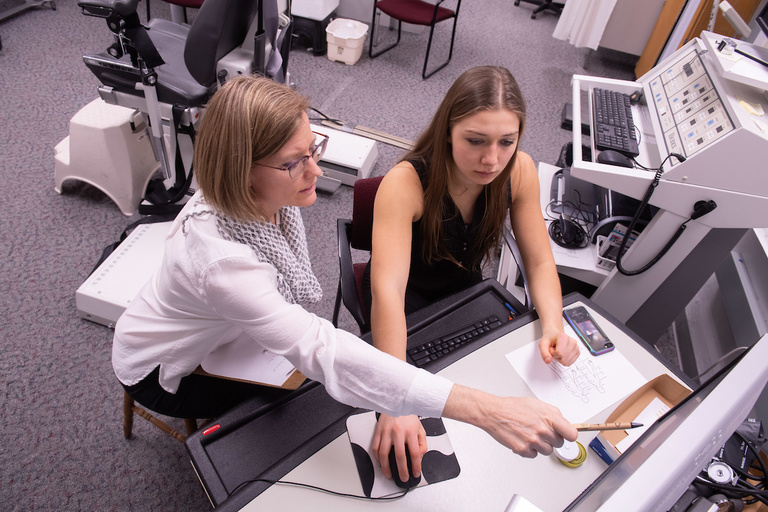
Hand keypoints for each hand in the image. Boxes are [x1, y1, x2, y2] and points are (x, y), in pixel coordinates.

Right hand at [372, 413, 426, 481]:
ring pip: (384, 454)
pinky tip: (380, 462)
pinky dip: (377, 457)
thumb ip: (422, 444)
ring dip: (386, 467)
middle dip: (402, 470)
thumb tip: (419, 456)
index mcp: (410, 431)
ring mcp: (386, 432)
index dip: (416, 466)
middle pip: (399, 456)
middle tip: (403, 477)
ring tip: (389, 474)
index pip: (414, 453)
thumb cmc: (408, 415)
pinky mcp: (378, 431)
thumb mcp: (420, 428)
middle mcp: (398, 432)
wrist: (396, 401)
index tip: (416, 472)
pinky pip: (375, 447)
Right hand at [443, 386, 577, 458]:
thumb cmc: (513, 407)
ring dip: (540, 445)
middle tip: (540, 431)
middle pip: (559, 443)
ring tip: (530, 435)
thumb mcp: (537, 404)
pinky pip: (534, 455)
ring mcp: (533, 441)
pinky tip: (523, 439)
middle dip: (551, 438)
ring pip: (547, 451)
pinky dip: (529, 450)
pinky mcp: (523, 449)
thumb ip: (552, 415)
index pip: (571, 434)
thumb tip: (564, 425)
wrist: (494, 413)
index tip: (566, 435)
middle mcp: (543, 429)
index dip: (568, 435)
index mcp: (549, 417)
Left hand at [539, 330, 579, 365]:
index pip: (559, 353)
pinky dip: (564, 360)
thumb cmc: (549, 339)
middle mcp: (572, 342)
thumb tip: (548, 361)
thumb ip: (544, 353)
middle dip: (556, 356)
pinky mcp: (578, 352)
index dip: (553, 353)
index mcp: (564, 337)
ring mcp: (576, 347)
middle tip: (554, 349)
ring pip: (566, 362)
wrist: (555, 336)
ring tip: (558, 351)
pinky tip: (563, 353)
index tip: (552, 347)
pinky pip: (569, 363)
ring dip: (560, 359)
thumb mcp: (542, 344)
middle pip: (563, 358)